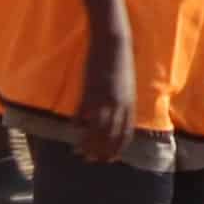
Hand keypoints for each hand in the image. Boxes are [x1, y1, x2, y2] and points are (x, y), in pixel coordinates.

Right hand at [76, 32, 135, 161]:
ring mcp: (103, 100)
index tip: (110, 159)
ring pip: (95, 130)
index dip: (117, 150)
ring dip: (87, 143)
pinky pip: (81, 114)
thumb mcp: (127, 87)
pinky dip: (77, 124)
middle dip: (100, 152)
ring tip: (79, 151)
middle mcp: (118, 106)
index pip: (125, 135)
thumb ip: (123, 104)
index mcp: (130, 105)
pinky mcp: (89, 92)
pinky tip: (73, 129)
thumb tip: (117, 119)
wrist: (113, 43)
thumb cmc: (121, 63)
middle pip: (109, 137)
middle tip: (91, 160)